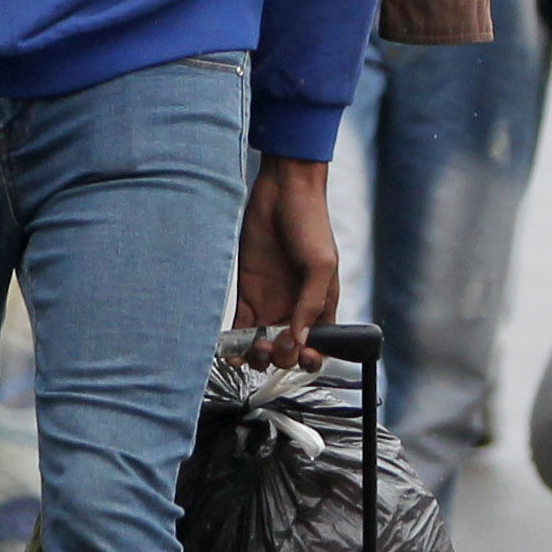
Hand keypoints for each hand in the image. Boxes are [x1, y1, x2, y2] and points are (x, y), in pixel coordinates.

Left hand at [234, 156, 338, 369]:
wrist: (282, 193)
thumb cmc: (311, 224)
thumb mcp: (320, 264)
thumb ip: (311, 304)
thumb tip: (300, 340)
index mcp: (321, 306)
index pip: (318, 345)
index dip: (310, 358)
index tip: (300, 355)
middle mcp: (295, 309)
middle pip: (288, 351)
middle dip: (280, 357)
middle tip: (272, 344)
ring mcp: (271, 303)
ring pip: (263, 345)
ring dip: (257, 355)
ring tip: (252, 346)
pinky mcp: (248, 294)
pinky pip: (240, 328)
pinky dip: (234, 344)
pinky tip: (230, 350)